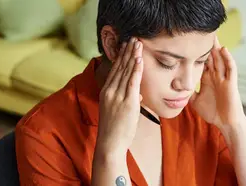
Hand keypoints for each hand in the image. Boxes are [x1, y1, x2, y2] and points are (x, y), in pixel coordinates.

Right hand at [97, 37, 143, 153]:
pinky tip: (139, 60)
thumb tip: (138, 93)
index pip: (115, 70)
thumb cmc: (115, 130)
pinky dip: (136, 70)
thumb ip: (128, 99)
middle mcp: (110, 91)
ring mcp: (117, 96)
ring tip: (138, 44)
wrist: (110, 144)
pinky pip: (132, 83)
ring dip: (133, 56)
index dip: (121, 56)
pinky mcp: (126, 103)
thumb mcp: (119, 111)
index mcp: (106, 92)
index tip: (126, 45)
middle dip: (127, 52)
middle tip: (133, 38)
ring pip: (126, 72)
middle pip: (120, 68)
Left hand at [190, 37, 245, 129]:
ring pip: (220, 59)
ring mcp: (224, 79)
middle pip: (211, 57)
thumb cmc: (213, 113)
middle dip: (207, 45)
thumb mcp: (195, 101)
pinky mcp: (231, 83)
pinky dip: (227, 59)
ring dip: (217, 48)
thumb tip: (175, 89)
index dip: (196, 52)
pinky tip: (223, 50)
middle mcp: (216, 76)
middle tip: (201, 32)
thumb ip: (187, 93)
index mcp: (207, 79)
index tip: (188, 42)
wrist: (225, 123)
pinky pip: (230, 68)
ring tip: (212, 35)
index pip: (201, 62)